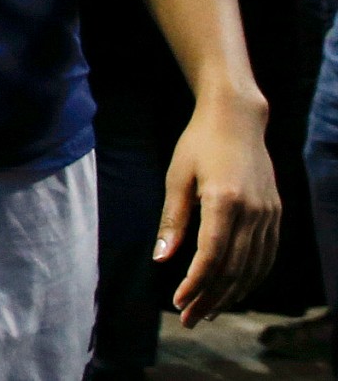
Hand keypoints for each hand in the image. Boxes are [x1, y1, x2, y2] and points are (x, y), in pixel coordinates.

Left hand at [160, 90, 280, 324]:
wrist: (237, 120)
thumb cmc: (198, 144)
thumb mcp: (176, 178)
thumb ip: (173, 221)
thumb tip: (162, 260)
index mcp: (224, 201)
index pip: (212, 257)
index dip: (195, 284)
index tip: (178, 302)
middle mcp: (253, 212)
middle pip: (233, 269)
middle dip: (211, 298)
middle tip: (190, 318)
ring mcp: (269, 215)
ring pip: (253, 268)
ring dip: (232, 294)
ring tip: (208, 310)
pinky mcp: (276, 215)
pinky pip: (266, 256)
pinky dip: (251, 278)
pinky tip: (235, 290)